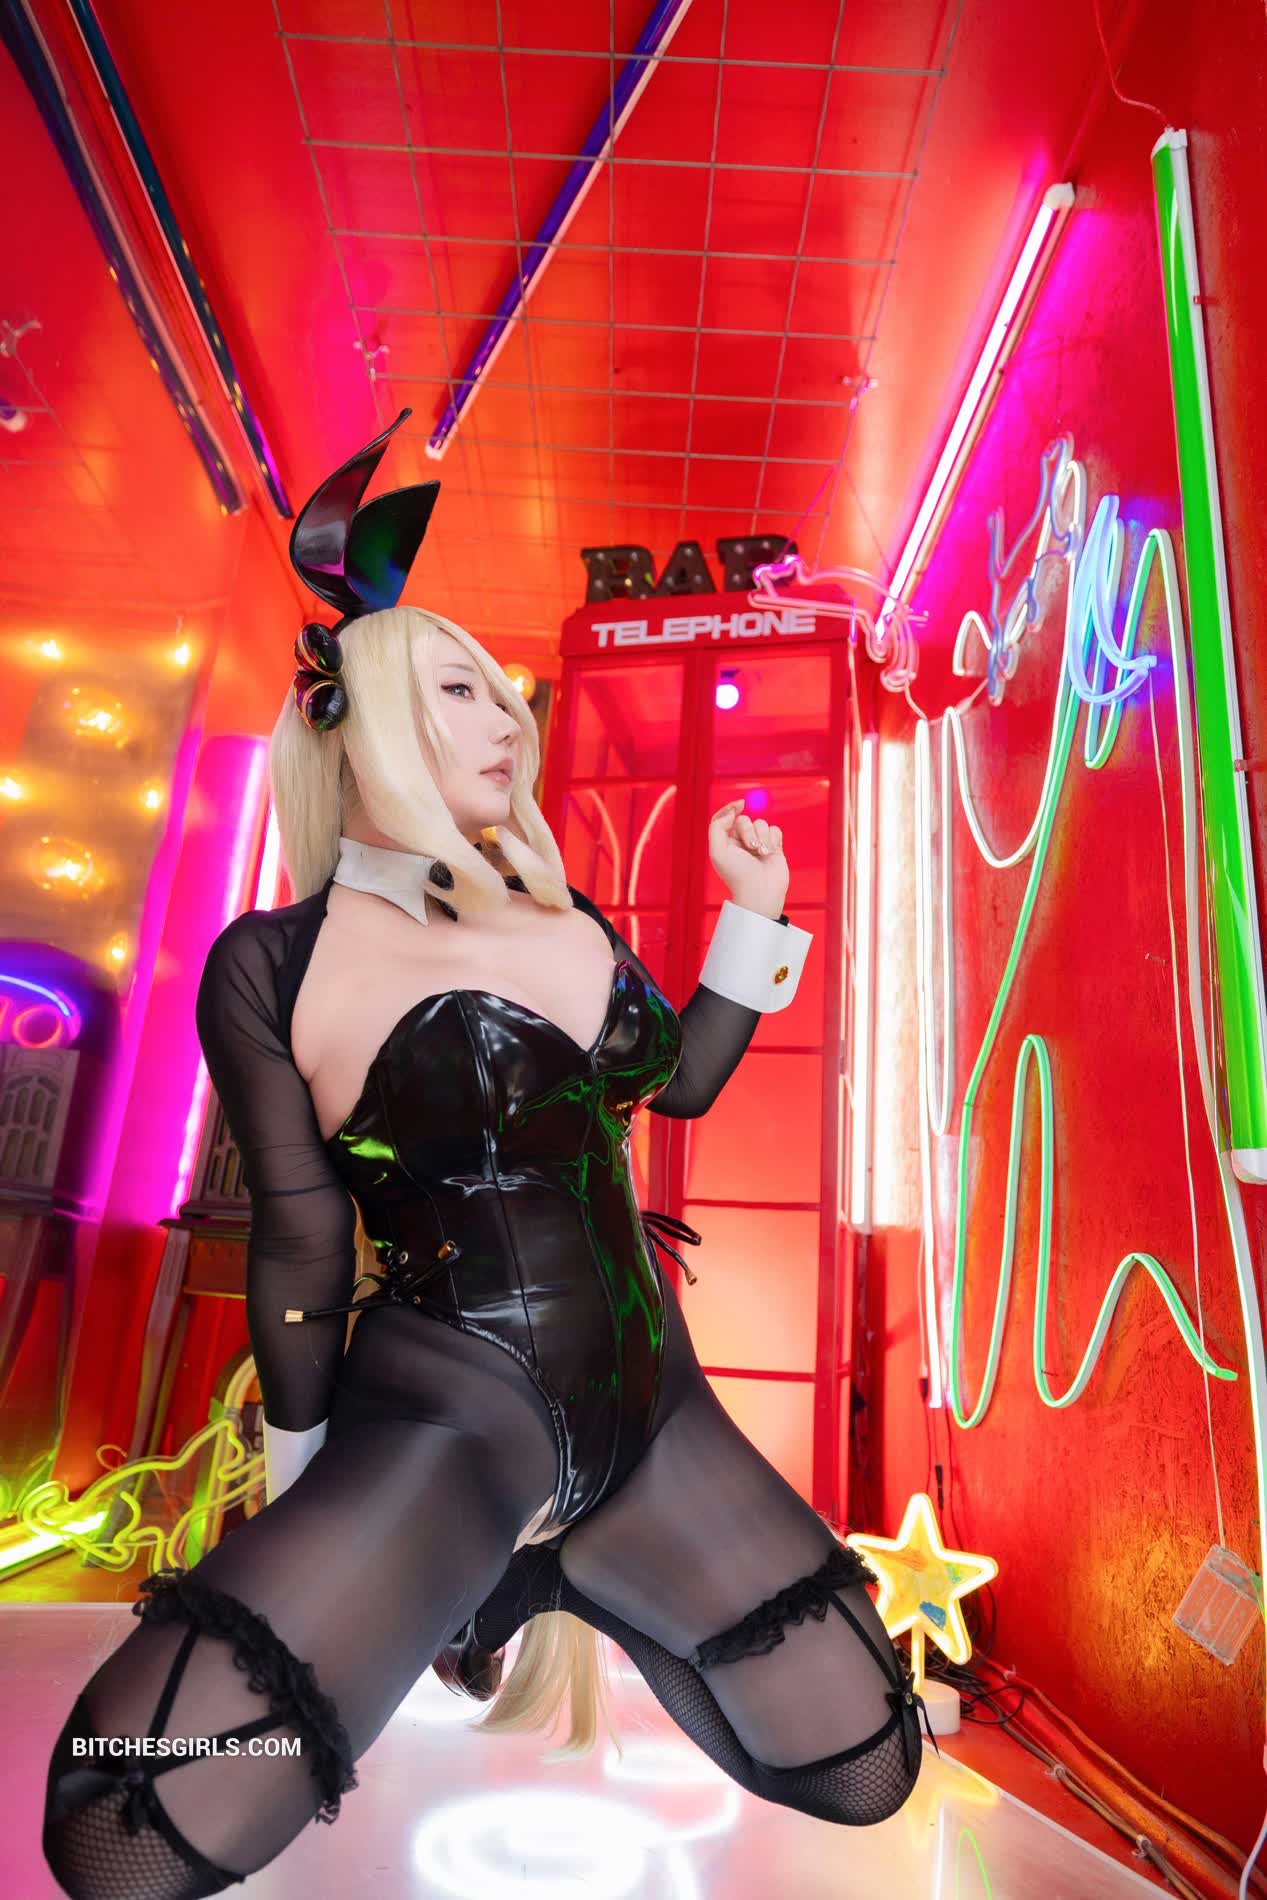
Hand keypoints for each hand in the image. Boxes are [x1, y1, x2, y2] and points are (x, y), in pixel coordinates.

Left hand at [707, 798, 789, 919]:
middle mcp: (740, 842)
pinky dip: (773, 839)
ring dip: (762, 837)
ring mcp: (758, 844)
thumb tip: (731, 813)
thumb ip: (717, 827)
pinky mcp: (774, 846)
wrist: (761, 891)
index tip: (740, 804)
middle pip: (744, 820)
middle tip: (751, 847)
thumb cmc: (737, 874)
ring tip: (762, 853)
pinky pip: (774, 829)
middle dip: (748, 831)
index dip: (730, 808)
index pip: (724, 818)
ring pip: (761, 823)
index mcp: (724, 842)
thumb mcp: (718, 851)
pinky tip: (770, 852)